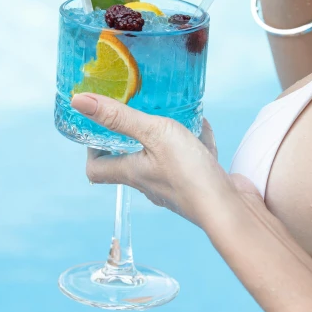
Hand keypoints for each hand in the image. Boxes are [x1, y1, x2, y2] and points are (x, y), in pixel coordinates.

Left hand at [71, 93, 233, 226]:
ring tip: (168, 116)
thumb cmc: (191, 174)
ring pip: (159, 161)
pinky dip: (190, 145)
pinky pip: (188, 163)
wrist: (232, 210)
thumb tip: (79, 101)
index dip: (91, 150)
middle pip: (127, 163)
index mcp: (131, 173)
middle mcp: (148, 183)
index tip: (97, 127)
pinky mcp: (197, 185)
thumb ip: (119, 116)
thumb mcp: (154, 133)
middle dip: (127, 138)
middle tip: (132, 113)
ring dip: (160, 139)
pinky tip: (201, 130)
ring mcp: (173, 187)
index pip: (95, 169)